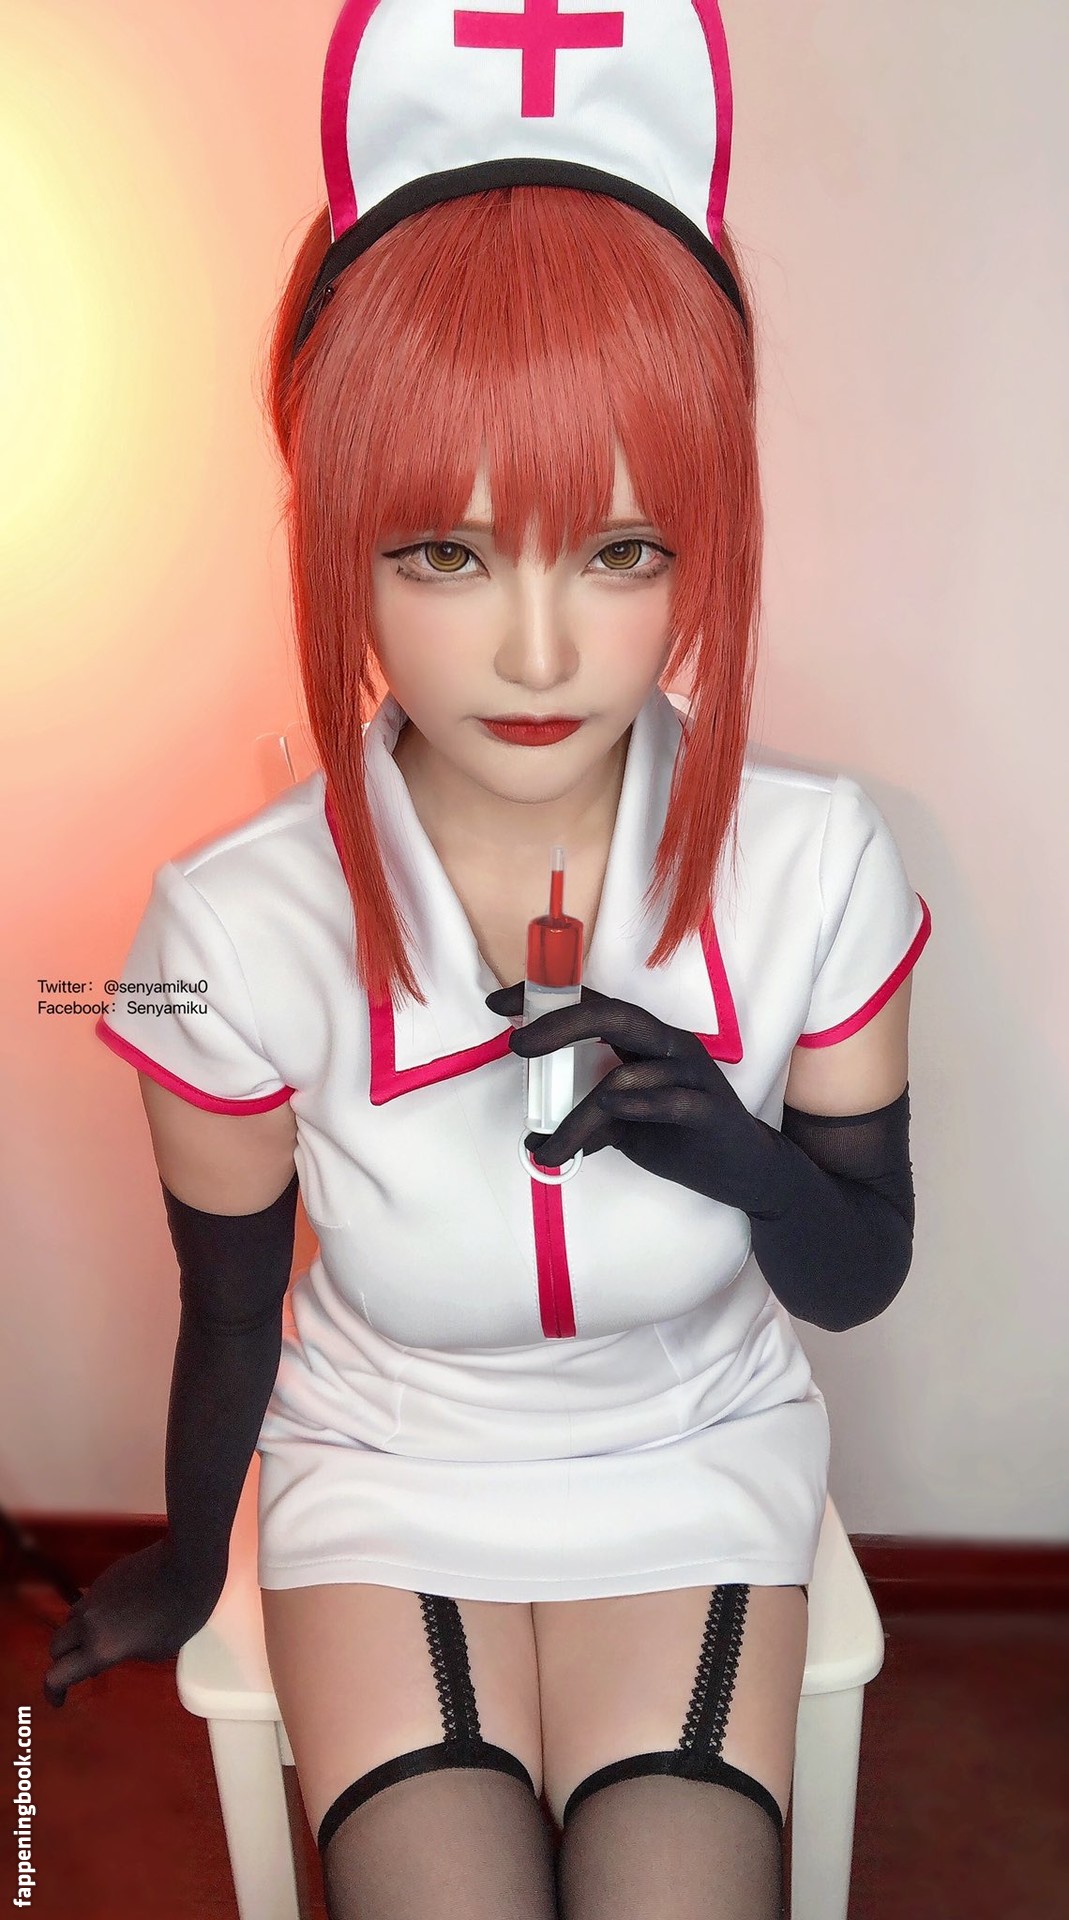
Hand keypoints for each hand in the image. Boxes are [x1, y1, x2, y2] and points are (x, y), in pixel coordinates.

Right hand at [43, 1537, 223, 1707]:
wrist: (187, 1564)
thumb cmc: (182, 1613)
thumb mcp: (159, 1650)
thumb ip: (129, 1653)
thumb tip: (120, 1647)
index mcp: (100, 1648)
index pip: (57, 1675)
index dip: (53, 1692)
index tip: (60, 1700)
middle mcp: (89, 1623)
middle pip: (56, 1647)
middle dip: (63, 1661)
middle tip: (81, 1668)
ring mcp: (94, 1596)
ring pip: (70, 1620)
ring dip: (77, 1635)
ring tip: (101, 1639)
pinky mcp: (105, 1577)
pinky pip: (88, 1601)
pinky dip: (93, 1614)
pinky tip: (117, 1614)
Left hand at [485, 981, 789, 1217]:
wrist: (740, 1167)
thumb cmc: (679, 1132)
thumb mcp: (624, 1122)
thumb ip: (587, 1119)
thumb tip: (535, 1137)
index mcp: (644, 1038)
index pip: (591, 1004)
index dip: (545, 999)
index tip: (498, 1003)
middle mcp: (667, 1044)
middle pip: (612, 1017)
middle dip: (560, 1025)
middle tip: (517, 1045)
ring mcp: (691, 1073)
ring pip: (624, 1078)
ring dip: (576, 1117)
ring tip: (549, 1150)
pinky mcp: (708, 1108)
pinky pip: (668, 1100)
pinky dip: (634, 1105)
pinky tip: (609, 1112)